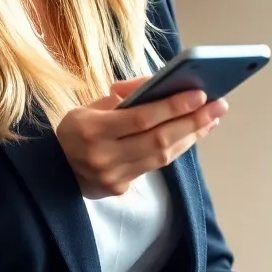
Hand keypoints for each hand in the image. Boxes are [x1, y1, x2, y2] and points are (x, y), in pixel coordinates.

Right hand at [56, 78, 226, 197]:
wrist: (52, 171)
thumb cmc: (77, 129)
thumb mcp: (90, 105)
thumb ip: (124, 95)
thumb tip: (159, 82)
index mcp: (90, 129)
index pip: (141, 118)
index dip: (173, 106)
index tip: (200, 94)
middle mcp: (102, 156)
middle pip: (158, 139)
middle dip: (193, 121)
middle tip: (219, 105)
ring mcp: (112, 176)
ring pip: (161, 156)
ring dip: (191, 136)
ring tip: (211, 118)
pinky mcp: (120, 189)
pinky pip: (155, 166)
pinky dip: (176, 148)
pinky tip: (192, 134)